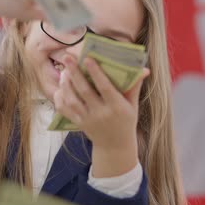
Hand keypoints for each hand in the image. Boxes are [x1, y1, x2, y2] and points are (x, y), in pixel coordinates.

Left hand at [53, 55, 149, 175]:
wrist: (115, 146)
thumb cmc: (126, 121)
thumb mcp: (133, 105)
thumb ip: (135, 86)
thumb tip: (145, 69)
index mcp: (117, 107)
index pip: (105, 87)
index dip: (96, 73)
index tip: (87, 58)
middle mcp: (101, 113)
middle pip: (85, 91)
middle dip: (75, 73)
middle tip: (67, 58)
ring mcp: (88, 119)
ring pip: (73, 100)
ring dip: (66, 84)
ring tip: (64, 71)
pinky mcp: (79, 123)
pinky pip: (66, 111)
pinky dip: (60, 99)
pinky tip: (59, 88)